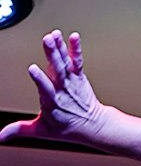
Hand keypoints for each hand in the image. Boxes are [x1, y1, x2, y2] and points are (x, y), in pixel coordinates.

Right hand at [0, 29, 110, 145]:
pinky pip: (77, 61)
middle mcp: (63, 90)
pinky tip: (73, 36)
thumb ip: (20, 130)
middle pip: (57, 70)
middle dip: (52, 55)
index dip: (39, 79)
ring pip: (65, 63)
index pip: (45, 89)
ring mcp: (71, 82)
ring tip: (54, 34)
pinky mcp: (78, 76)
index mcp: (52, 102)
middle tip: (47, 40)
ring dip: (59, 48)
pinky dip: (75, 49)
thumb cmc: (68, 128)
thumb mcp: (42, 131)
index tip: (32, 69)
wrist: (95, 126)